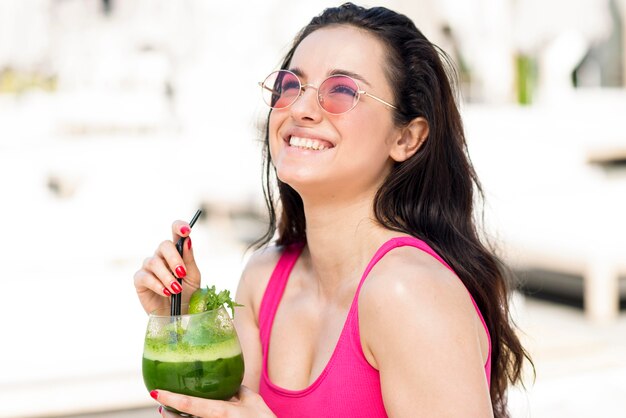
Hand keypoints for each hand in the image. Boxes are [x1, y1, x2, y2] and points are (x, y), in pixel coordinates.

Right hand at [133, 220, 201, 313]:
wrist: (178, 315)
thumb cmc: (187, 294)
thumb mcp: (193, 277)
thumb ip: (189, 260)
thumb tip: (187, 240)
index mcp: (176, 252)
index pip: (176, 232)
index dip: (179, 227)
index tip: (186, 230)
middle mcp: (161, 256)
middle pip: (164, 245)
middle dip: (174, 259)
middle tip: (182, 273)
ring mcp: (149, 267)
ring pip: (154, 262)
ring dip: (167, 276)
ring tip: (176, 290)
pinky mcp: (140, 280)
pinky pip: (145, 277)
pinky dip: (157, 284)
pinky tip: (166, 292)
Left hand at [153, 386, 275, 417]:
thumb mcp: (252, 401)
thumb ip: (238, 389)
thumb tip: (227, 381)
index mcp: (223, 412)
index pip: (191, 405)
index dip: (171, 398)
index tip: (155, 392)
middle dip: (169, 412)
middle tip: (161, 402)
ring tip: (168, 410)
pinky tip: (183, 415)